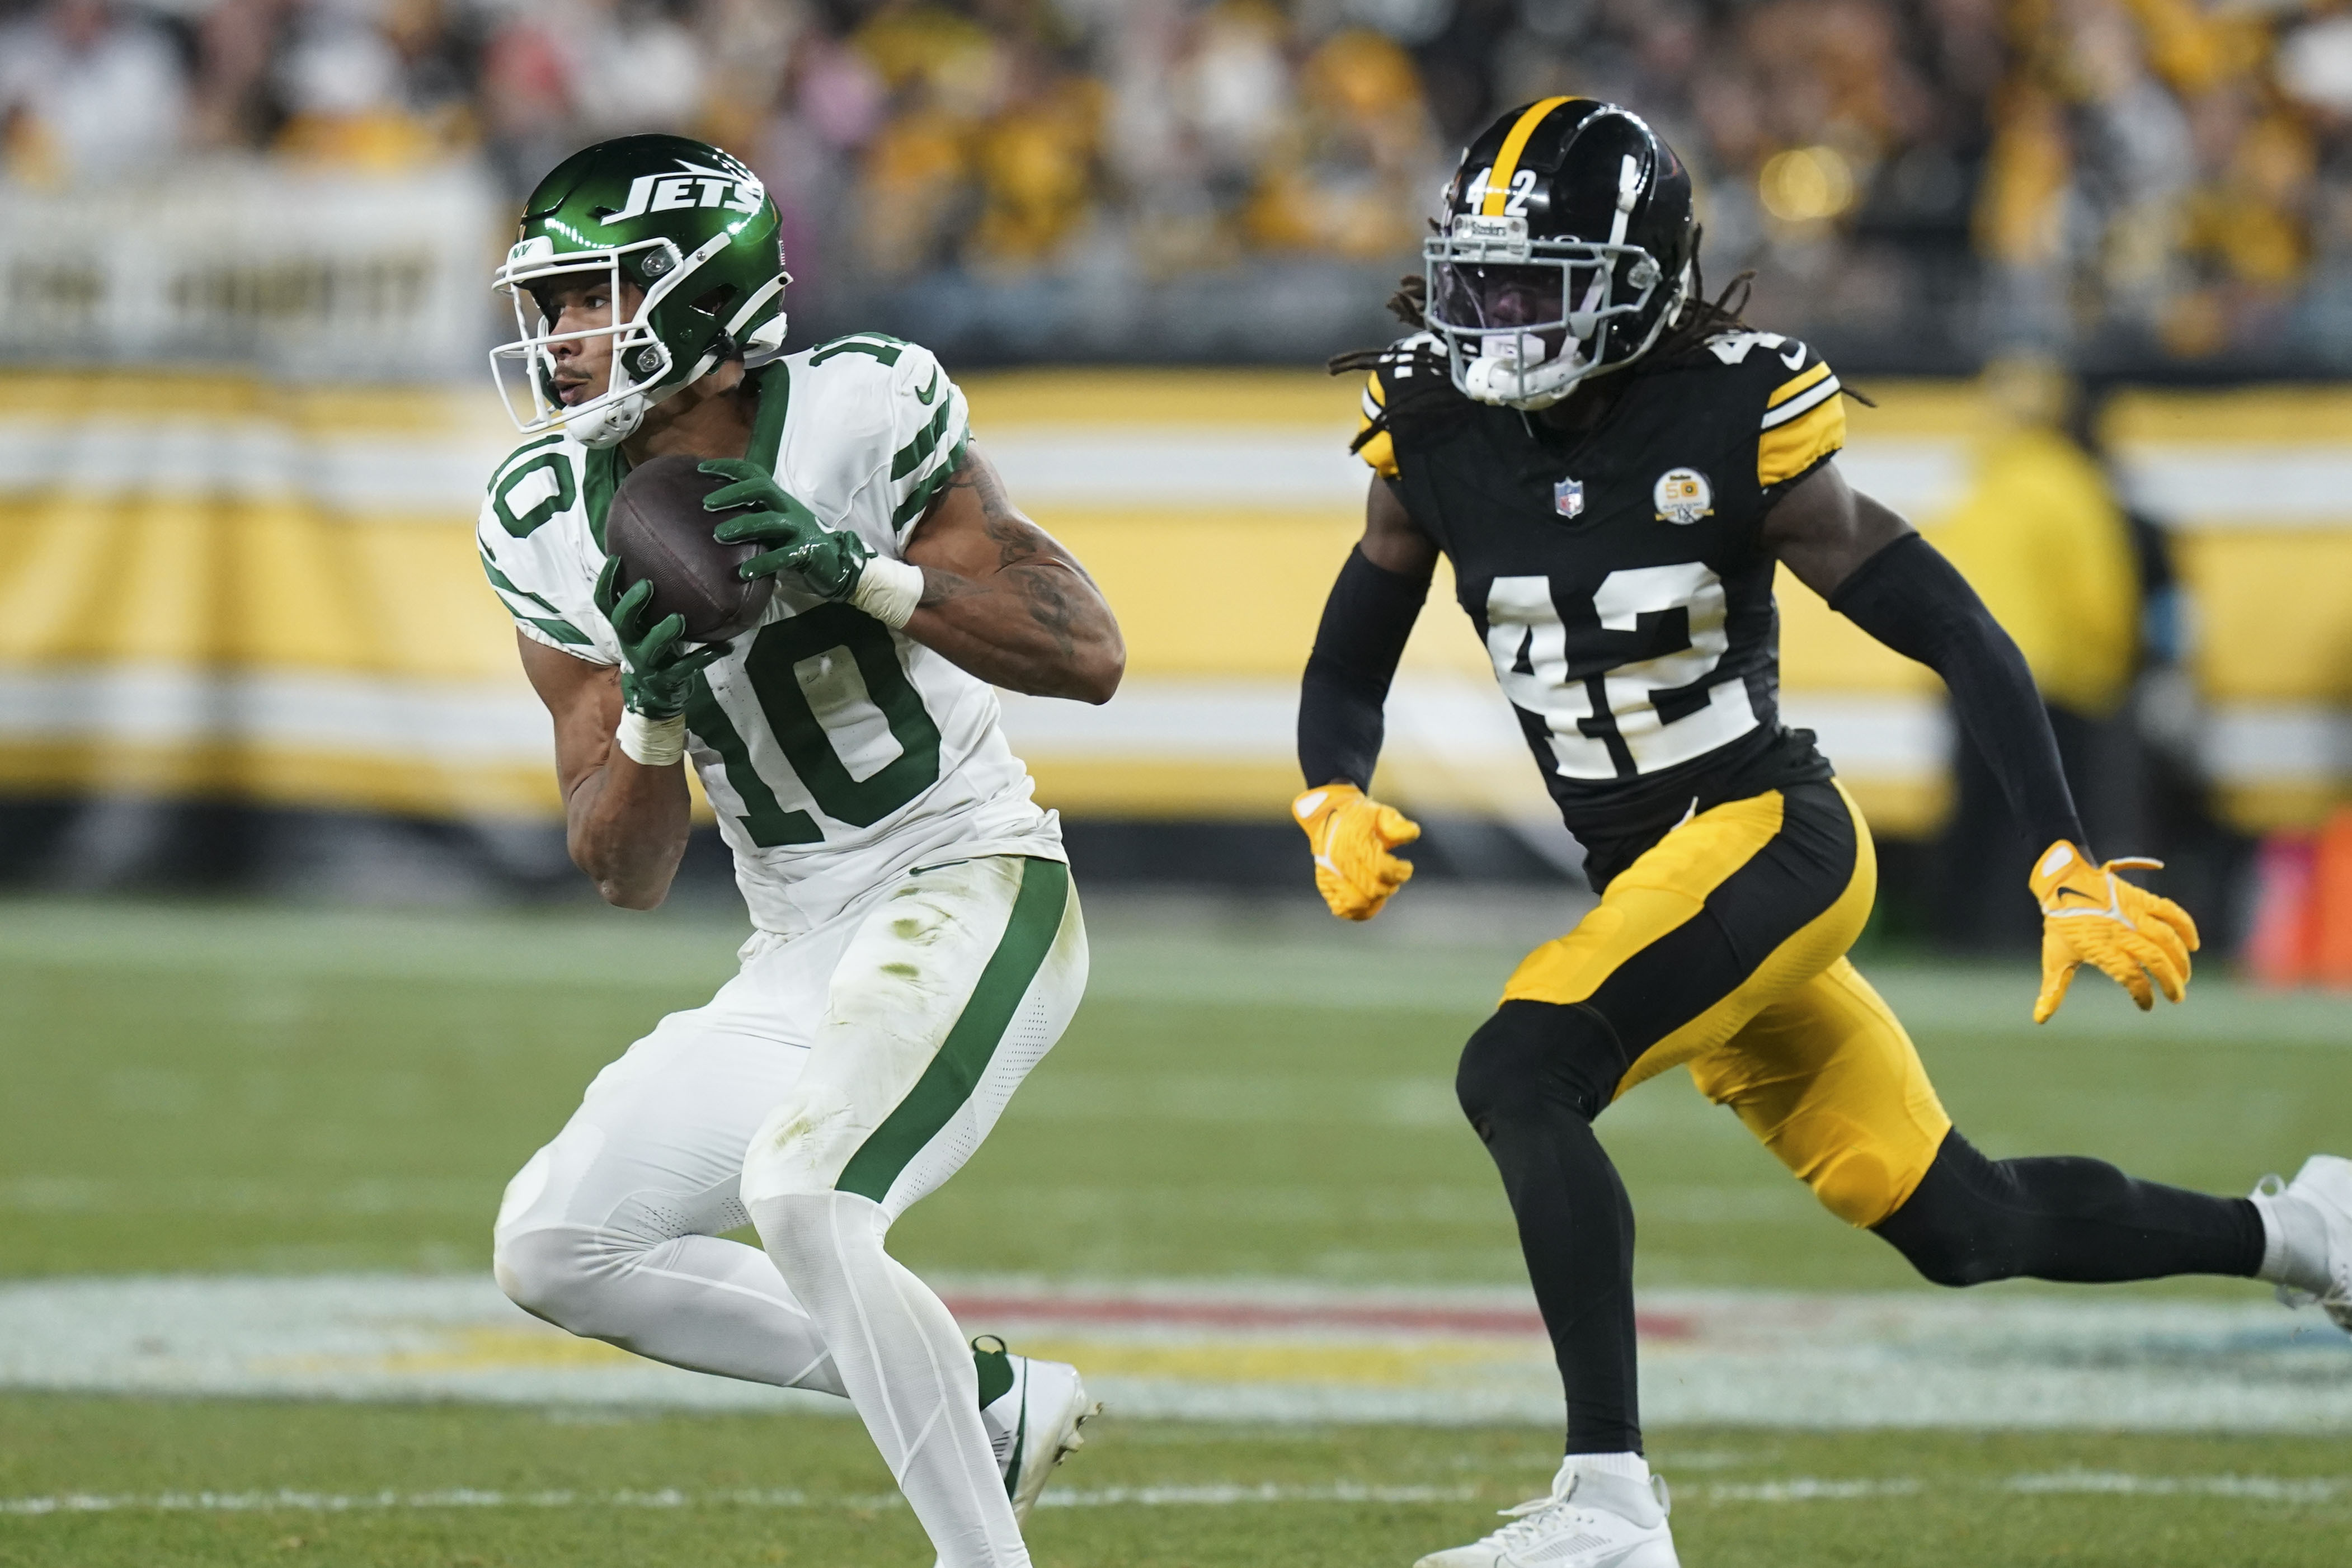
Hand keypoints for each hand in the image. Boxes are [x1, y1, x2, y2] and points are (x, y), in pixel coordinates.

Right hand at [594, 556, 728, 719]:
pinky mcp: (669, 679)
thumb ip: (649, 602)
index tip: (617, 558)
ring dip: (664, 632)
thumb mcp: (644, 626)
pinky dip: (706, 656)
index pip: (606, 603)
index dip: (607, 582)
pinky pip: (687, 667)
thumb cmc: (653, 649)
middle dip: (632, 604)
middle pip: (622, 622)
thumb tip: (662, 556)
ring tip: (679, 618)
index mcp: (625, 627)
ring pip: (651, 648)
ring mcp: (649, 663)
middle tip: (647, 585)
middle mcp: (631, 643)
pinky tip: (725, 647)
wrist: (654, 696)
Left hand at [700, 458, 872, 598]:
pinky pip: (782, 556)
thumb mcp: (773, 523)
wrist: (836, 563)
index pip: (753, 473)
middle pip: (761, 489)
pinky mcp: (806, 552)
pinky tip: (744, 573)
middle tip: (706, 504)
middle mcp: (787, 508)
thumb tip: (711, 510)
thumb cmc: (795, 542)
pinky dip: (762, 564)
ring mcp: (798, 529)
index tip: (701, 468)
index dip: (728, 467)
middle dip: (733, 493)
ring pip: (770, 520)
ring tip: (719, 535)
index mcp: (778, 498)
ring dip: (743, 526)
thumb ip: (752, 514)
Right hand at [1293, 783, 1419, 920]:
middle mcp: (1340, 861)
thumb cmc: (1361, 818)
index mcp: (1354, 843)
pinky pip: (1342, 909)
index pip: (1382, 869)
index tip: (1406, 866)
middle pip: (1372, 889)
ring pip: (1357, 904)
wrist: (1329, 818)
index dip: (1401, 872)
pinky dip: (1359, 911)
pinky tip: (1370, 901)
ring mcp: (1330, 875)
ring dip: (1376, 900)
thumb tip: (1413, 833)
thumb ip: (1397, 825)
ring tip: (1383, 888)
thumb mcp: (1381, 814)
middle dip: (1390, 886)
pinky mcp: (1326, 886)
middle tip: (1395, 877)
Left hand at [2029, 840, 2199, 1022]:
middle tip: (2177, 997)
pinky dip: (2185, 927)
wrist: (2063, 884)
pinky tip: (2193, 944)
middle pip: (2155, 960)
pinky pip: (2170, 912)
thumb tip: (2040, 1019)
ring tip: (2184, 977)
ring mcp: (2133, 914)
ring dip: (2181, 960)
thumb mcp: (2055, 958)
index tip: (2146, 1005)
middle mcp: (2121, 932)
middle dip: (2171, 981)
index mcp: (2101, 948)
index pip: (2130, 976)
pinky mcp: (2142, 899)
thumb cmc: (2060, 925)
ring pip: (2167, 939)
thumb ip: (2054, 989)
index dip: (2142, 993)